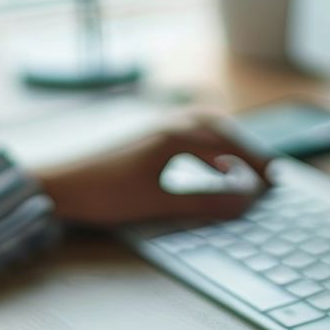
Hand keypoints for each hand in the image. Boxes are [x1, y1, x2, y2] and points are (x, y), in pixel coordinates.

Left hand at [35, 115, 272, 226]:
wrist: (56, 186)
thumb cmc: (104, 195)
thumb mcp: (158, 204)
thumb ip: (205, 202)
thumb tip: (246, 201)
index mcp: (174, 138)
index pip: (228, 148)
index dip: (253, 167)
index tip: (273, 185)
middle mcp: (167, 125)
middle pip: (220, 128)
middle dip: (247, 148)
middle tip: (269, 173)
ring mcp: (154, 129)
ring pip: (203, 125)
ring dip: (228, 141)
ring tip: (245, 164)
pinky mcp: (144, 139)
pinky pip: (188, 131)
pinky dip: (208, 142)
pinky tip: (207, 162)